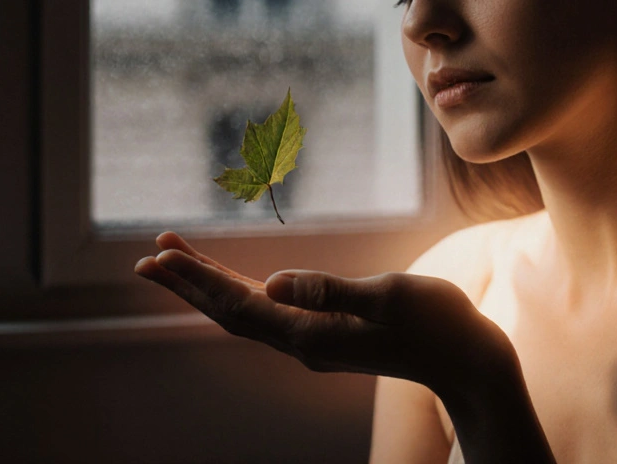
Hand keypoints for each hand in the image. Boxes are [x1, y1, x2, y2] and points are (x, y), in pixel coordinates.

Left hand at [135, 232, 517, 395]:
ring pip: (247, 313)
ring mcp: (314, 340)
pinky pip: (271, 312)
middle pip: (231, 312)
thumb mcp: (387, 296)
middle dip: (189, 284)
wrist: (467, 360)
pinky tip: (235, 281)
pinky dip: (242, 292)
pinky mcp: (328, 333)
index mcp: (311, 333)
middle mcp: (303, 342)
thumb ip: (330, 289)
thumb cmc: (436, 322)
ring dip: (211, 288)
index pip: (238, 304)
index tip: (159, 257)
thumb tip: (274, 283)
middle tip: (149, 258)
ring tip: (177, 262)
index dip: (196, 280)